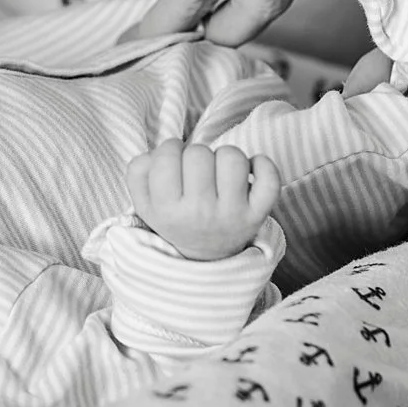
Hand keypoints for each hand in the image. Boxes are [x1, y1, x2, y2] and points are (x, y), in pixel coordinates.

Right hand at [127, 140, 281, 260]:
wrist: (205, 256)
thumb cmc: (175, 217)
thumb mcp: (145, 202)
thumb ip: (139, 172)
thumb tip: (157, 153)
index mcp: (167, 211)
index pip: (167, 155)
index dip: (170, 150)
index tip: (174, 164)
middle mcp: (200, 214)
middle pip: (199, 153)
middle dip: (196, 154)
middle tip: (196, 173)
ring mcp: (232, 214)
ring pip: (232, 157)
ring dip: (226, 157)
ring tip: (220, 174)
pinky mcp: (258, 214)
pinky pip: (269, 178)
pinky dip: (263, 166)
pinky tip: (250, 171)